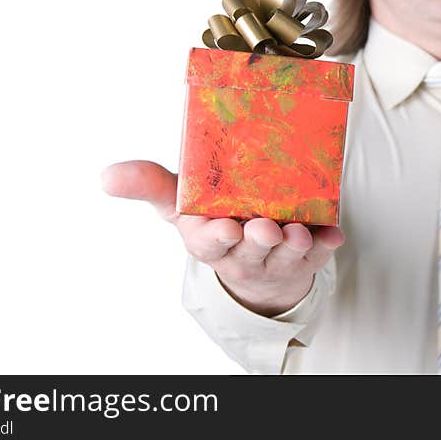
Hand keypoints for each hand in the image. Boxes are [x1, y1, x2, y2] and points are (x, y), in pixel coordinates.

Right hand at [100, 160, 343, 315]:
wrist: (254, 264)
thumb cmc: (214, 224)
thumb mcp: (179, 207)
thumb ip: (150, 186)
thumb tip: (107, 175)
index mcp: (209, 239)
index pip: (209, 242)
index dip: (216, 237)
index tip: (223, 228)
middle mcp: (242, 252)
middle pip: (251, 248)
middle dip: (258, 239)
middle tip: (264, 227)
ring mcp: (276, 257)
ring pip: (286, 255)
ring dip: (293, 244)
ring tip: (297, 231)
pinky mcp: (305, 256)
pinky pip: (319, 253)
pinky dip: (326, 243)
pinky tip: (333, 234)